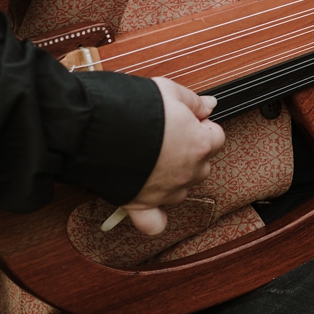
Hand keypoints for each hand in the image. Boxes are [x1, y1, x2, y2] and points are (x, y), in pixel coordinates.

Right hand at [122, 77, 224, 235]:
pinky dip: (155, 215)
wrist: (96, 127)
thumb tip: (209, 106)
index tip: (188, 120)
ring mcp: (166, 191)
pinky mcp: (141, 204)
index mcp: (198, 144)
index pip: (216, 138)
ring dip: (174, 178)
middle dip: (189, 152)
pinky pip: (154, 222)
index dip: (201, 126)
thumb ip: (193, 101)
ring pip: (181, 190)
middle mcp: (187, 172)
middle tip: (167, 137)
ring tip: (153, 160)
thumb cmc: (133, 107)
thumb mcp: (168, 91)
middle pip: (201, 165)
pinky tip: (151, 202)